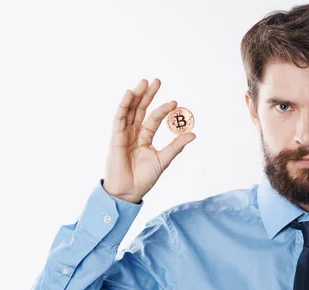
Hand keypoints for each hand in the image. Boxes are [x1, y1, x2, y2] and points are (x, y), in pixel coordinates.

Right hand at [103, 78, 195, 203]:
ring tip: (144, 82)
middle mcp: (133, 133)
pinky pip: (119, 118)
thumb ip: (176, 146)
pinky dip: (124, 106)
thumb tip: (193, 134)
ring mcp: (123, 134)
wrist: (129, 191)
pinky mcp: (115, 137)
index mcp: (144, 137)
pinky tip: (130, 94)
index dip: (163, 110)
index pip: (154, 119)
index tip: (175, 102)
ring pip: (130, 110)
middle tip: (157, 80)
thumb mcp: (163, 159)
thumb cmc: (144, 178)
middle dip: (148, 95)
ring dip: (136, 96)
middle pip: (140, 109)